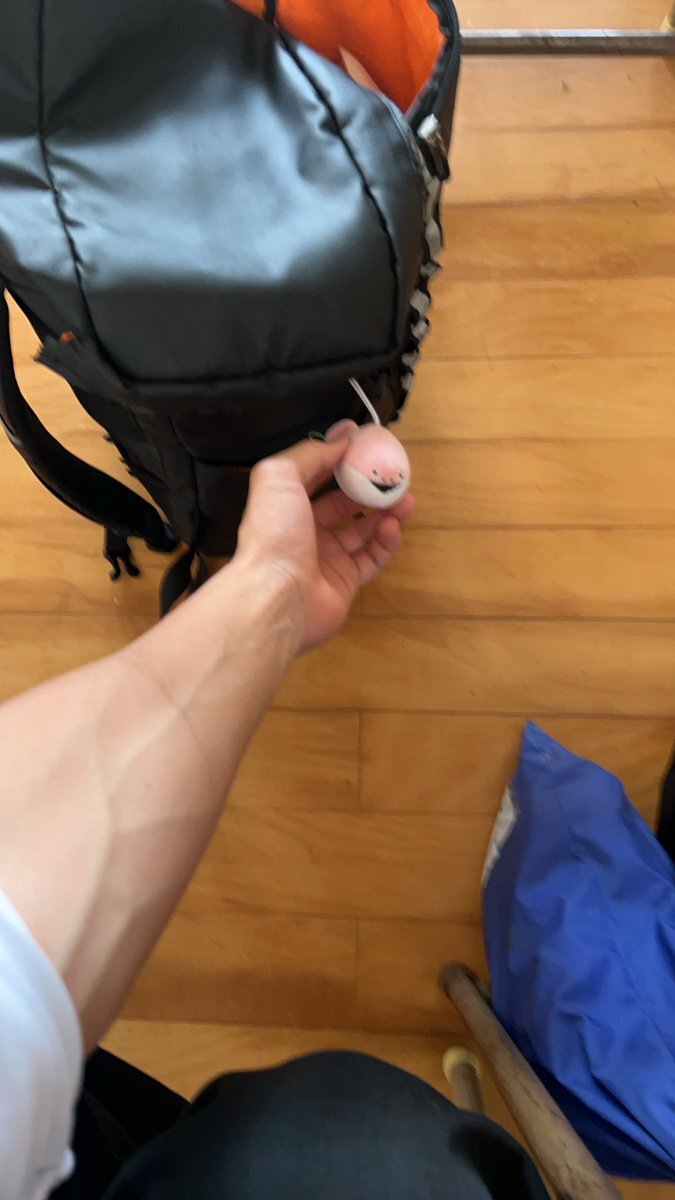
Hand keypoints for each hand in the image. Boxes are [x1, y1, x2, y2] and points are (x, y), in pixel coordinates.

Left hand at [234, 437, 413, 652]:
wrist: (278, 597)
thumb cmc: (274, 534)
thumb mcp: (280, 476)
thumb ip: (310, 454)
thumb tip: (340, 441)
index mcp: (287, 505)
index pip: (318, 476)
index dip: (341, 460)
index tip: (367, 446)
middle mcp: (305, 531)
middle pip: (344, 504)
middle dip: (369, 488)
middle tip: (394, 476)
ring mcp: (326, 558)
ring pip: (363, 530)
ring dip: (385, 512)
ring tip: (405, 499)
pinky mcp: (346, 582)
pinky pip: (372, 557)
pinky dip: (386, 541)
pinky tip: (394, 525)